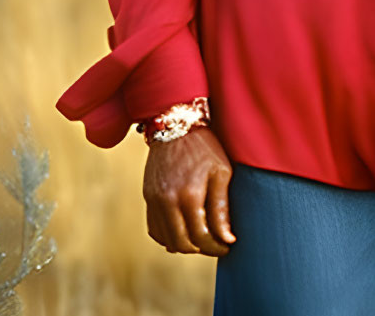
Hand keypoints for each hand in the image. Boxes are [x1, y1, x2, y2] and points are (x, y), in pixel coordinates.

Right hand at [143, 127, 235, 255]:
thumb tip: (227, 238)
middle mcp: (168, 202)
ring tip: (202, 238)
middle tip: (216, 244)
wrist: (177, 125)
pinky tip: (183, 231)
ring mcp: (154, 201)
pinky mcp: (147, 198)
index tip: (227, 246)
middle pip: (182, 244)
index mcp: (189, 195)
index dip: (215, 246)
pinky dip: (168, 236)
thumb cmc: (205, 147)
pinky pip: (154, 229)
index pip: (201, 236)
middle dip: (201, 249)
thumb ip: (221, 208)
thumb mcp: (221, 172)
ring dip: (184, 245)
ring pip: (166, 240)